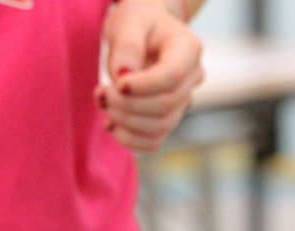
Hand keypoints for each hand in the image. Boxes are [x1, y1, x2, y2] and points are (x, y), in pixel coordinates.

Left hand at [95, 0, 204, 152]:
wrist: (141, 33)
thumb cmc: (136, 23)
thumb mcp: (129, 23)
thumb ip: (127, 47)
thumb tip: (123, 78)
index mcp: (188, 49)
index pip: (171, 77)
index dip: (142, 87)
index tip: (116, 84)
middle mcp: (192, 77)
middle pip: (165, 105)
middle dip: (127, 105)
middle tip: (102, 92)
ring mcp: (183, 101)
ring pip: (160, 127)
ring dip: (125, 122)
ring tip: (104, 103)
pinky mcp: (167, 118)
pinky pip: (154, 142)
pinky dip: (129, 140)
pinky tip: (111, 125)